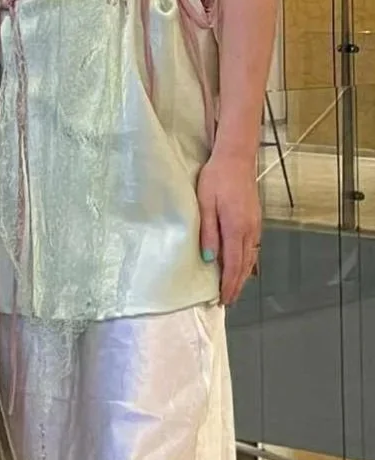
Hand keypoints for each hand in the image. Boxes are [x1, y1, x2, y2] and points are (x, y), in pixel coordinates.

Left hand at [197, 151, 260, 305]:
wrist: (236, 158)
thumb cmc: (216, 178)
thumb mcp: (205, 204)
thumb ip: (208, 232)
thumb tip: (210, 259)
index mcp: (236, 228)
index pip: (234, 265)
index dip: (229, 284)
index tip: (223, 299)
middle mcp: (249, 230)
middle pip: (245, 265)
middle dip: (236, 285)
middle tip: (227, 301)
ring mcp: (255, 224)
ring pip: (251, 257)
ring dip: (243, 275)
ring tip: (234, 288)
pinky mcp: (255, 219)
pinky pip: (253, 247)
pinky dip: (248, 261)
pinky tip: (242, 264)